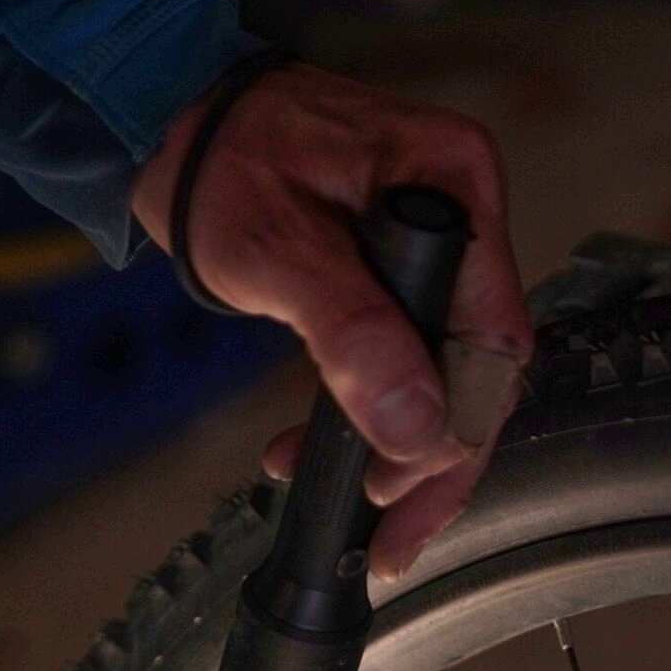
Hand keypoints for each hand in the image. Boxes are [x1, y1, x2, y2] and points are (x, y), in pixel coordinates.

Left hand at [132, 62, 533, 578]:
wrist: (178, 128)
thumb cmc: (223, 161)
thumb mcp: (277, 249)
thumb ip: (351, 333)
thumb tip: (415, 427)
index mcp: (455, 186)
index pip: (492, 341)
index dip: (455, 433)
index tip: (398, 495)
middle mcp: (461, 216)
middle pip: (478, 371)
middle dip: (433, 466)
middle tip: (389, 542)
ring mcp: (437, 248)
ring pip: (443, 379)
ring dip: (398, 455)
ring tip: (354, 516)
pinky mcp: (400, 279)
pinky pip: (406, 363)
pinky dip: (368, 419)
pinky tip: (312, 453)